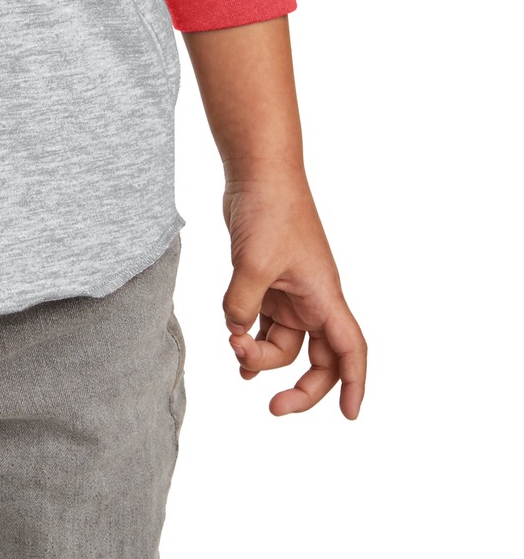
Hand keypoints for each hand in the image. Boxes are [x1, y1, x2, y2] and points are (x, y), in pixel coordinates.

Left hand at [220, 174, 366, 417]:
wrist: (259, 171)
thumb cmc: (269, 211)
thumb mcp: (251, 263)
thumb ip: (240, 306)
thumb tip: (233, 332)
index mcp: (324, 296)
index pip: (351, 350)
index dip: (355, 385)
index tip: (350, 417)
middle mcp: (312, 299)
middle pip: (319, 359)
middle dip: (300, 388)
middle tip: (273, 407)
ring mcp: (290, 291)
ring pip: (283, 343)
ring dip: (260, 356)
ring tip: (233, 349)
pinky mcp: (267, 280)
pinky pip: (263, 323)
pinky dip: (249, 337)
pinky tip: (234, 346)